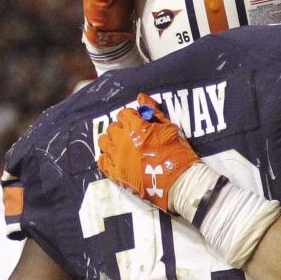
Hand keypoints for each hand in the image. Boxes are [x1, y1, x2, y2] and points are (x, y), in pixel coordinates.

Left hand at [97, 94, 198, 211]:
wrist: (178, 182)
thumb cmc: (177, 153)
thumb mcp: (169, 128)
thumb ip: (153, 112)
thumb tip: (141, 97)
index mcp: (136, 128)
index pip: (124, 114)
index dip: (132, 116)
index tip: (139, 121)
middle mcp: (122, 141)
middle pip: (112, 128)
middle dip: (121, 128)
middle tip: (132, 134)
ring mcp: (117, 158)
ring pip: (104, 143)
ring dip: (112, 141)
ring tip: (123, 145)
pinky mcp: (116, 174)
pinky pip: (102, 161)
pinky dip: (107, 157)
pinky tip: (117, 158)